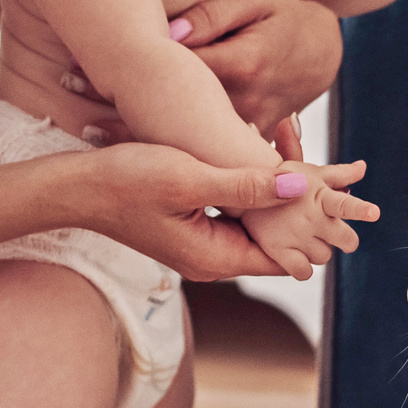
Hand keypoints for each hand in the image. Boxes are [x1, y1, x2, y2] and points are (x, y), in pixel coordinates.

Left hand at [59, 0, 341, 141]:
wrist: (324, 53)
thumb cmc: (283, 17)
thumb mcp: (253, 1)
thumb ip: (211, 16)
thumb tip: (167, 34)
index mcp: (243, 65)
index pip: (173, 71)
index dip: (121, 72)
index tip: (73, 72)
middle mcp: (243, 103)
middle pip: (171, 112)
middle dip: (115, 109)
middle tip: (64, 95)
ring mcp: (246, 128)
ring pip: (185, 136)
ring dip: (134, 134)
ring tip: (84, 128)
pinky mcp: (245, 141)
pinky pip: (202, 147)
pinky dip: (165, 147)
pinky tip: (125, 148)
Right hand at [82, 142, 310, 281]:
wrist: (77, 186)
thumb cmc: (126, 181)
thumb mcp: (189, 178)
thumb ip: (245, 185)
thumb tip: (299, 187)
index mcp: (214, 258)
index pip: (284, 257)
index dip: (309, 229)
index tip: (329, 192)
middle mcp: (210, 259)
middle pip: (272, 240)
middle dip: (294, 205)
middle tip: (316, 164)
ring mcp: (200, 244)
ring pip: (255, 222)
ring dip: (272, 191)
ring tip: (290, 149)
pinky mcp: (191, 226)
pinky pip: (235, 212)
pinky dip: (250, 188)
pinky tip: (258, 153)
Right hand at [239, 160, 380, 280]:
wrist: (243, 192)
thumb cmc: (281, 180)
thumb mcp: (310, 172)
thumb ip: (339, 174)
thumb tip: (362, 167)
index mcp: (319, 196)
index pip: (343, 204)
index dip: (359, 209)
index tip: (374, 213)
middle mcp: (309, 217)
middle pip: (346, 240)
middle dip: (346, 238)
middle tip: (336, 233)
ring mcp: (294, 236)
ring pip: (324, 256)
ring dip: (319, 249)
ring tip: (304, 234)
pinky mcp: (278, 250)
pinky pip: (303, 272)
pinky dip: (303, 267)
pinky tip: (297, 254)